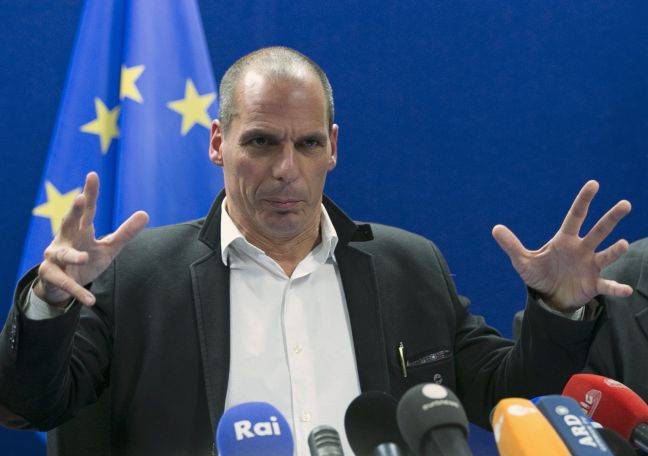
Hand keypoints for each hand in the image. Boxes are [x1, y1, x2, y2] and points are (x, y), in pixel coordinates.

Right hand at [34, 172, 148, 305]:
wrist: (62, 285)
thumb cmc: (85, 258)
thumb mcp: (108, 247)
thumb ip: (125, 232)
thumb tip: (145, 213)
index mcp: (80, 230)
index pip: (88, 210)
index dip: (91, 193)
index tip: (92, 175)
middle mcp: (65, 239)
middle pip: (69, 222)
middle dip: (74, 211)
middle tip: (81, 199)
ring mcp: (55, 257)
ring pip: (63, 254)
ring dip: (73, 256)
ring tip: (83, 259)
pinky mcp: (51, 275)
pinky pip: (66, 283)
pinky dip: (77, 291)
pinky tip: (90, 300)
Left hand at [492, 180, 631, 311]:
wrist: (549, 297)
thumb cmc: (539, 274)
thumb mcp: (523, 260)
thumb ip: (512, 245)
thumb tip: (495, 228)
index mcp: (564, 240)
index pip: (575, 216)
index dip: (583, 200)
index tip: (594, 184)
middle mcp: (581, 250)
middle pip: (598, 231)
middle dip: (611, 218)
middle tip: (626, 204)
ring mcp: (590, 266)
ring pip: (605, 255)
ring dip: (615, 251)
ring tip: (622, 244)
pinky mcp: (593, 285)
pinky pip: (607, 286)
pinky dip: (616, 288)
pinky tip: (625, 290)